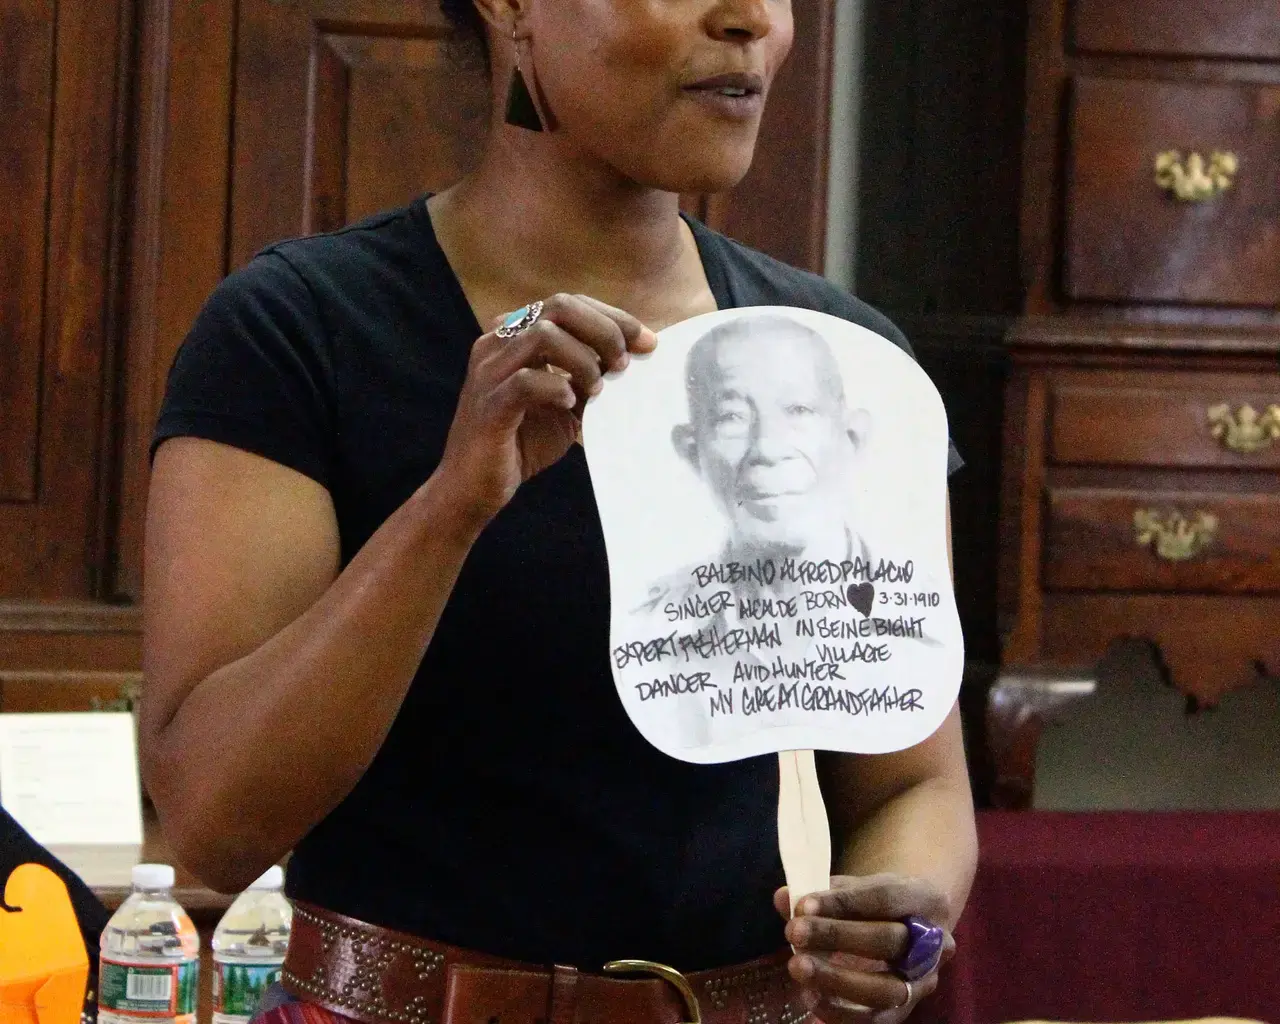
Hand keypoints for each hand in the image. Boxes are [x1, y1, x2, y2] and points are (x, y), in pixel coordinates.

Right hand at [437, 293, 656, 527]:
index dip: (612, 317)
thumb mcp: (564, 403)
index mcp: (514, 336)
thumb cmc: (520, 443)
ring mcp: (488, 372)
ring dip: (583, 359)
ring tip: (599, 387)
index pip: (567, 304)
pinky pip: (526, 381)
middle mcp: (497, 344)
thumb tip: (629, 358)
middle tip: (624, 363)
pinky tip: (570, 403)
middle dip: (604, 329)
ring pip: (542, 335)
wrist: (474, 488)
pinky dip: (557, 388)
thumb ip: (587, 376)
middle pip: (558, 307)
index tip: (646, 342)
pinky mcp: (488, 405)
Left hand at [774, 874, 955, 1023]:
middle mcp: (935, 944)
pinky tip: (810, 996)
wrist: (910, 925)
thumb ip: (822, 893)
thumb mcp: (855, 887)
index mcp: (925, 898)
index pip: (883, 898)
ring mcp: (924, 981)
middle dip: (837, 936)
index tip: (801, 905)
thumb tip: (783, 898)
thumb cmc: (876, 903)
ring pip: (887, 988)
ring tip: (797, 967)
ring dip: (838, 980)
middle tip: (793, 932)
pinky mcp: (908, 1009)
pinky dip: (841, 1012)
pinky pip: (877, 1020)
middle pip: (889, 941)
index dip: (842, 902)